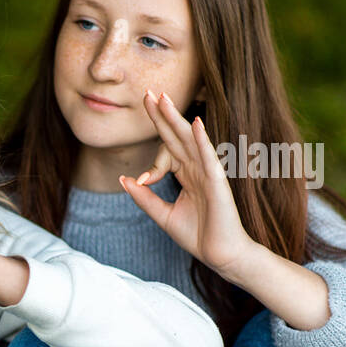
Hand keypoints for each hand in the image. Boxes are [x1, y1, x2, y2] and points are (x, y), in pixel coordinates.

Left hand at [118, 90, 255, 279]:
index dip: (157, 124)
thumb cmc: (198, 235)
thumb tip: (125, 181)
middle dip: (163, 114)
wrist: (220, 255)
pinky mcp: (218, 183)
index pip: (169, 144)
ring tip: (164, 99)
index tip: (143, 104)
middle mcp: (197, 169)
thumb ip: (145, 198)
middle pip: (177, 136)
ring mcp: (209, 173)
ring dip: (177, 119)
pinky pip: (209, 158)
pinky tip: (196, 123)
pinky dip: (203, 141)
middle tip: (149, 92)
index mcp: (186, 174)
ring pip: (190, 140)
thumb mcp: (163, 215)